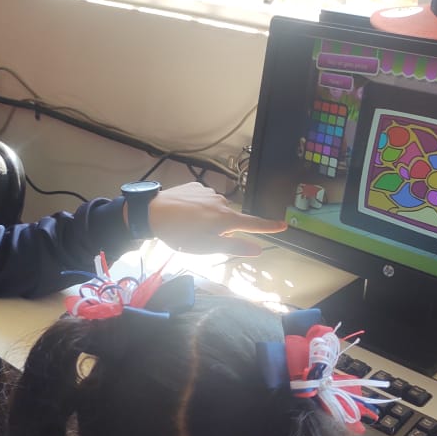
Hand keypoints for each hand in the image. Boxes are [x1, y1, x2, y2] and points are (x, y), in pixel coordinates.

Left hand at [146, 182, 286, 255]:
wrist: (153, 212)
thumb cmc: (181, 235)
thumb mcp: (208, 247)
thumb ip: (234, 247)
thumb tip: (258, 249)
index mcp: (226, 219)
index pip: (253, 223)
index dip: (269, 226)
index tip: (283, 225)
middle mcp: (222, 202)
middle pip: (230, 218)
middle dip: (222, 228)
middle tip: (201, 237)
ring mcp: (209, 192)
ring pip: (216, 209)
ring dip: (209, 217)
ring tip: (189, 225)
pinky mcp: (196, 186)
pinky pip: (204, 199)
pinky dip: (199, 207)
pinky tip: (184, 213)